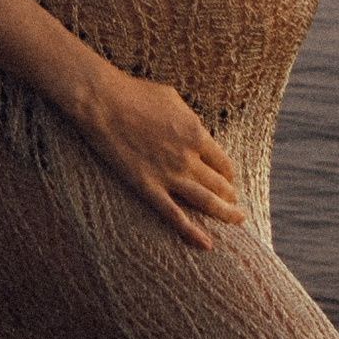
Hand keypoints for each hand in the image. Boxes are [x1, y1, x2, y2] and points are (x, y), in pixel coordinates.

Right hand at [69, 64, 244, 250]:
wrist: (103, 102)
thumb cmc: (135, 93)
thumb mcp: (173, 99)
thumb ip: (189, 119)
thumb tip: (196, 131)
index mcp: (196, 134)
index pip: (223, 162)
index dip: (228, 173)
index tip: (227, 178)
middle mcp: (188, 158)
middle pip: (220, 184)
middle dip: (229, 195)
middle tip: (233, 202)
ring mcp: (168, 175)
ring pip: (206, 202)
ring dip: (225, 213)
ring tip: (236, 220)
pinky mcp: (148, 187)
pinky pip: (174, 215)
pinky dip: (193, 232)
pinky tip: (207, 244)